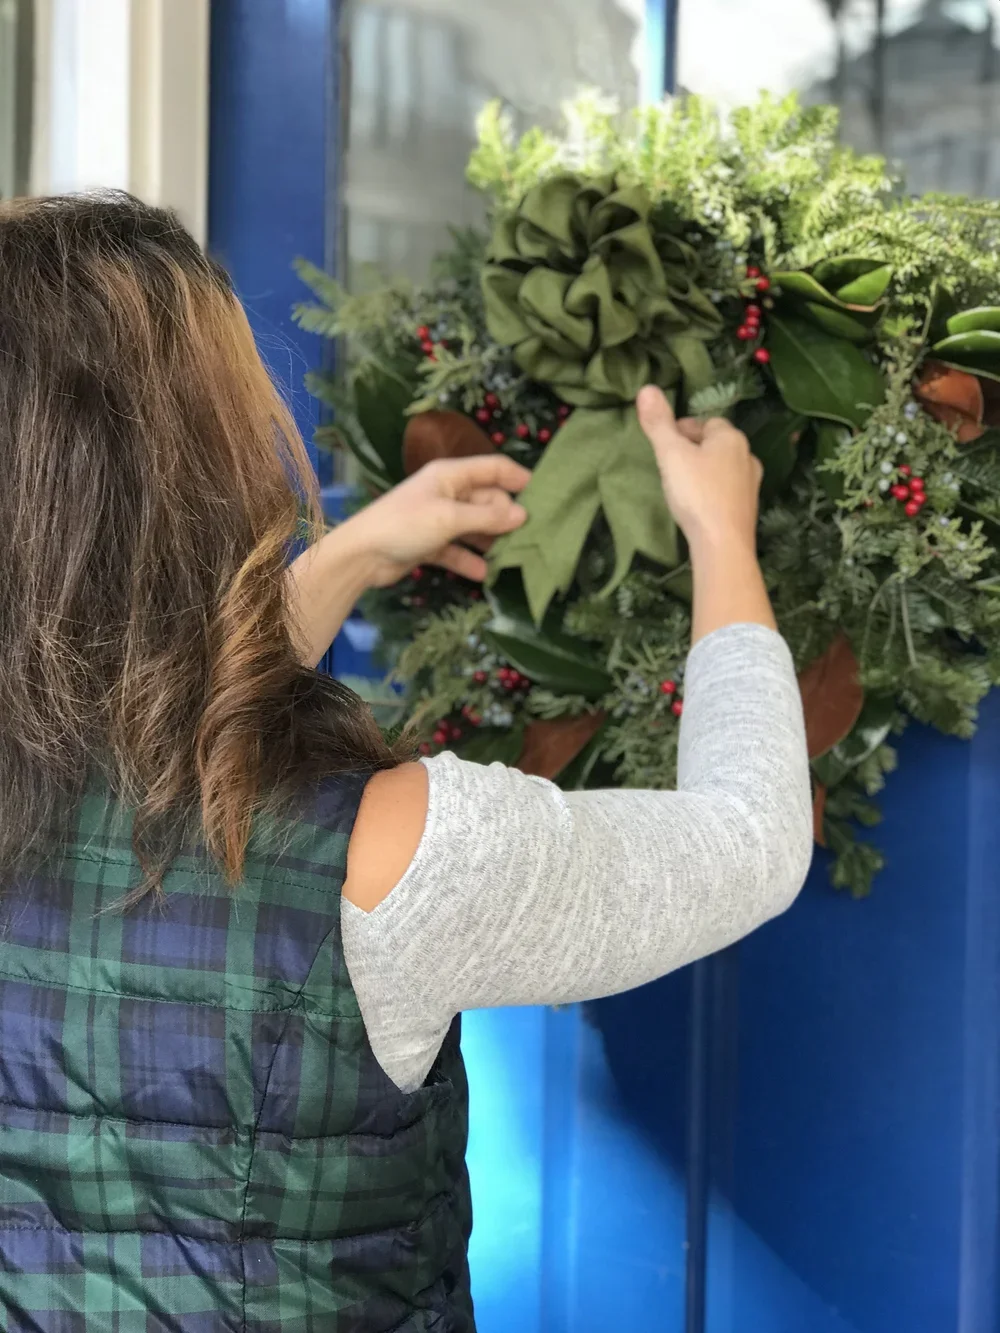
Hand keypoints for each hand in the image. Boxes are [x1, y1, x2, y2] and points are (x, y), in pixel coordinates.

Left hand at [350, 454, 531, 586]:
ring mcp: (439, 519)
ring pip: (475, 527)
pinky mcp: (431, 544)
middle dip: (507, 517)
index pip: (494, 468)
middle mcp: (447, 493)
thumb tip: (522, 514)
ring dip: (491, 542)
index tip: (546, 494)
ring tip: (514, 558)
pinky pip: (458, 550)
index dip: (519, 477)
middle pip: (488, 500)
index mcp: (451, 475)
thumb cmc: (404, 525)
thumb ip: (487, 516)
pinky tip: (483, 575)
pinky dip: (469, 560)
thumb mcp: (449, 518)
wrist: (361, 555)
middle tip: (534, 536)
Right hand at [637, 385, 761, 557]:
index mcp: (730, 437)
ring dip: (705, 469)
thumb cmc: (696, 493)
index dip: (684, 429)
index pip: (706, 422)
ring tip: (683, 483)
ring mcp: (751, 482)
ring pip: (723, 466)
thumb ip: (658, 423)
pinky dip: (713, 489)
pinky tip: (699, 503)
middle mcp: (747, 455)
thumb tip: (647, 388)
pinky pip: (728, 488)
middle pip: (716, 443)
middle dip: (695, 448)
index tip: (665, 442)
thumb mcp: (670, 455)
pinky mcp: (749, 507)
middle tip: (671, 462)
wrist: (722, 543)